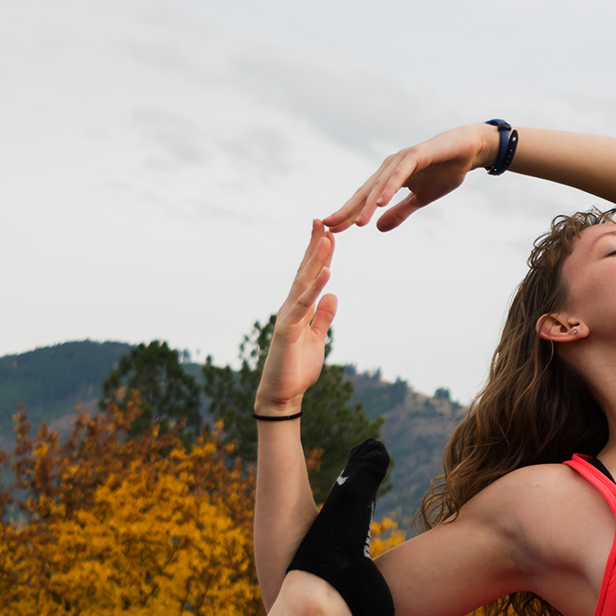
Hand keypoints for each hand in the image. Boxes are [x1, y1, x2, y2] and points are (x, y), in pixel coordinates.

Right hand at [255, 222, 338, 414]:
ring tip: (328, 238)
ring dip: (316, 260)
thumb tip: (333, 295)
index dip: (320, 255)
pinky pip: (303, 307)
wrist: (283, 394)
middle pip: (305, 271)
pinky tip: (326, 274)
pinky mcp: (286, 330)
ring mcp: (287, 317)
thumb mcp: (318, 338)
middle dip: (314, 247)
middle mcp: (291, 307)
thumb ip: (323, 317)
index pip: (310, 276)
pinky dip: (314, 290)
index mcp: (299, 308)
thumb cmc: (297, 367)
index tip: (329, 232)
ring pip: (303, 283)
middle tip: (323, 221)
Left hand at [325, 123, 497, 232]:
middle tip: (331, 226)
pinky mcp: (415, 155)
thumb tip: (378, 228)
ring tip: (358, 223)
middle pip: (365, 192)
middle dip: (348, 210)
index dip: (348, 213)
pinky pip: (399, 175)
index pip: (364, 198)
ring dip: (368, 205)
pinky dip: (389, 189)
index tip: (332, 229)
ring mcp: (401, 160)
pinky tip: (380, 203)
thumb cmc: (444, 171)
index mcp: (388, 178)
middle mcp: (389, 168)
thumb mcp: (421, 199)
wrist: (468, 150)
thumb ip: (400, 212)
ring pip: (380, 185)